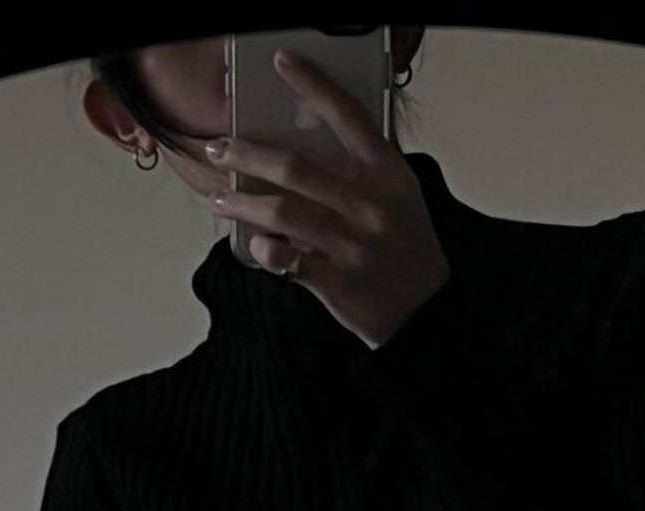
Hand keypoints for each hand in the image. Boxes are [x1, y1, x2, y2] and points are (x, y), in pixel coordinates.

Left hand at [205, 47, 450, 348]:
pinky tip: (255, 244)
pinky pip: (288, 261)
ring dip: (243, 203)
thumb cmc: (405, 250)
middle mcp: (371, 206)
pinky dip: (266, 251)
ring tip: (220, 199)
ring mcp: (354, 245)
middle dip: (248, 154)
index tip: (281, 62)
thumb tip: (305, 145)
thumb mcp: (400, 199)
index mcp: (388, 175)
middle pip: (297, 168)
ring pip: (283, 213)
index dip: (313, 85)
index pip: (348, 117)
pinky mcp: (339, 282)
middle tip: (218, 148)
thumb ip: (362, 172)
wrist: (426, 312)